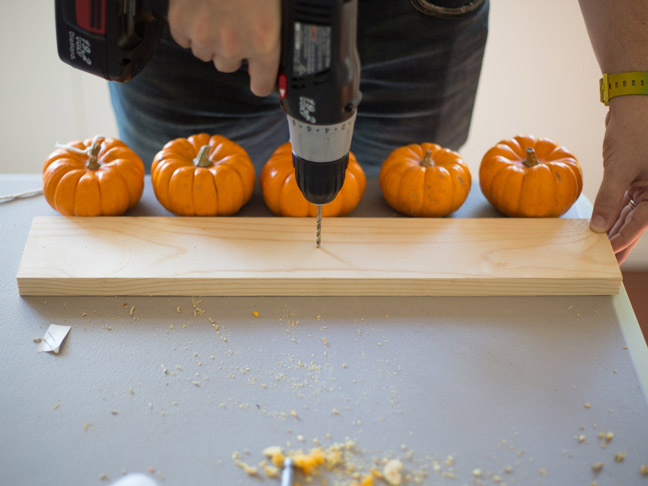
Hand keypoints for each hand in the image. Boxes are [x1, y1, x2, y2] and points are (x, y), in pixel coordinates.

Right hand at [167, 0, 280, 96]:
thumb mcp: (276, 6)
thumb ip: (271, 35)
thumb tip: (266, 58)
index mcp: (264, 42)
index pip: (261, 86)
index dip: (260, 80)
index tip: (259, 77)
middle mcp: (234, 45)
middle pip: (228, 66)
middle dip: (231, 49)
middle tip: (234, 23)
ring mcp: (205, 36)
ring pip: (205, 53)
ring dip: (209, 38)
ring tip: (217, 12)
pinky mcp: (182, 23)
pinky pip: (184, 39)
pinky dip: (189, 27)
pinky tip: (199, 9)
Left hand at [590, 95, 647, 263]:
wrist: (635, 103)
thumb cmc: (635, 130)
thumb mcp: (620, 168)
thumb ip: (610, 199)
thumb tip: (599, 228)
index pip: (641, 222)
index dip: (624, 240)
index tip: (608, 256)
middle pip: (638, 221)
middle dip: (621, 240)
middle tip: (606, 261)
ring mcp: (647, 183)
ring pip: (631, 212)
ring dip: (616, 228)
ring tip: (602, 248)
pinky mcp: (636, 176)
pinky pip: (626, 200)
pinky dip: (614, 212)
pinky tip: (603, 226)